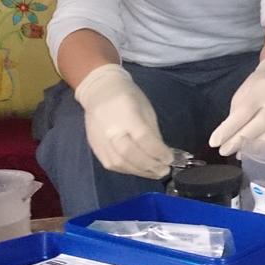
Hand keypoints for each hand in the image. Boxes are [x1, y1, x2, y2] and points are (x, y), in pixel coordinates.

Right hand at [75, 63, 172, 178]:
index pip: (143, 138)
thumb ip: (153, 132)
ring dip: (140, 171)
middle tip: (164, 170)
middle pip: (130, 154)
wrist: (100, 92)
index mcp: (126, 115)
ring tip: (154, 173)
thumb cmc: (128, 97)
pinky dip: (127, 170)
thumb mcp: (146, 109)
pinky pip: (111, 164)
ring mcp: (100, 140)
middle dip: (150, 166)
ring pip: (120, 163)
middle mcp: (111, 130)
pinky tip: (139, 170)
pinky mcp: (95, 148)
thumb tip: (162, 153)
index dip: (158, 152)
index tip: (170, 159)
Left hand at [210, 55, 264, 155]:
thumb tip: (229, 140)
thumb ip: (236, 115)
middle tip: (225, 151)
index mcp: (260, 89)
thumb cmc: (257, 87)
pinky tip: (261, 151)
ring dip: (257, 147)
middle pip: (260, 124)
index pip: (243, 112)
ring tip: (242, 153)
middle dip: (240, 141)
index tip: (215, 143)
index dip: (228, 129)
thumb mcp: (243, 94)